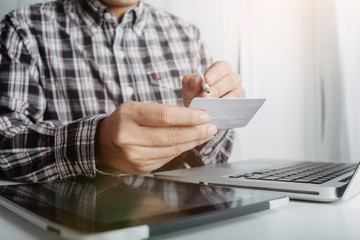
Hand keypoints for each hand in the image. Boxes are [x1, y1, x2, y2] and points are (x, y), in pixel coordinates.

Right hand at [95, 101, 216, 173]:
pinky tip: (191, 143)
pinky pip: (168, 158)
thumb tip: (193, 116)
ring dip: (193, 141)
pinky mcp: (142, 168)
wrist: (104, 144)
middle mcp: (129, 137)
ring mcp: (135, 156)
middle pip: (170, 135)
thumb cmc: (124, 122)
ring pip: (172, 149)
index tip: (204, 115)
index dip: (188, 116)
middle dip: (196, 131)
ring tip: (206, 134)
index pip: (164, 116)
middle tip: (211, 126)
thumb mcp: (136, 108)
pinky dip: (182, 149)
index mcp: (128, 115)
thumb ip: (162, 111)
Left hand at [182, 61, 245, 106]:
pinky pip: (237, 107)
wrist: (199, 112)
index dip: (216, 73)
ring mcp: (237, 92)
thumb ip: (189, 83)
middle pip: (231, 80)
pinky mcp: (239, 105)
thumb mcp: (189, 89)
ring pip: (236, 94)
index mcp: (221, 71)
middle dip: (218, 88)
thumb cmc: (196, 97)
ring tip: (210, 106)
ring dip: (223, 100)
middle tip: (206, 96)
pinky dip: (227, 110)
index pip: (222, 67)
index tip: (207, 80)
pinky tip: (217, 113)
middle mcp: (232, 80)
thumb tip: (196, 79)